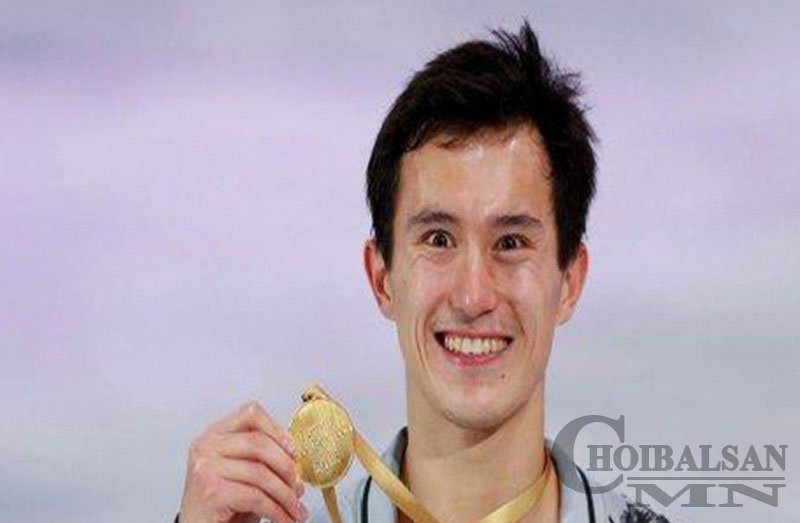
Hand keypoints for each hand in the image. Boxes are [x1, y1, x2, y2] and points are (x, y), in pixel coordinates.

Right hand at [178, 401, 307, 522]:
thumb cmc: (221, 505)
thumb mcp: (242, 473)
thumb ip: (264, 459)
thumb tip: (297, 462)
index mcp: (215, 434)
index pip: (251, 414)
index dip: (277, 431)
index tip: (293, 453)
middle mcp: (206, 446)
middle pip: (259, 443)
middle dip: (287, 468)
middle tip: (299, 488)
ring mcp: (206, 468)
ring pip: (260, 473)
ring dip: (286, 495)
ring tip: (295, 510)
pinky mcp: (211, 492)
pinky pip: (255, 497)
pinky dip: (276, 511)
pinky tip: (284, 519)